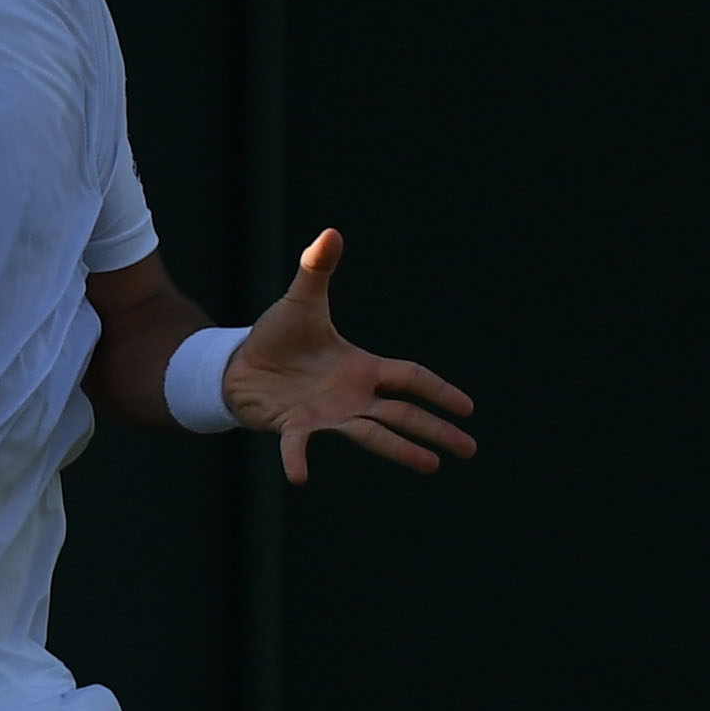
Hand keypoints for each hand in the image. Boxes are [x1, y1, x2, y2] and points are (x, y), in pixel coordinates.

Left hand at [225, 229, 477, 484]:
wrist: (241, 364)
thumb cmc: (278, 336)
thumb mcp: (302, 300)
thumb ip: (317, 269)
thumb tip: (331, 231)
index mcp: (363, 368)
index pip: (410, 379)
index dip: (438, 390)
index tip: (467, 407)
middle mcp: (353, 397)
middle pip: (404, 414)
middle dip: (437, 429)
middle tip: (469, 448)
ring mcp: (327, 415)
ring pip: (373, 434)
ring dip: (401, 449)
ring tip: (431, 465)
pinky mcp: (294, 426)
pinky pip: (298, 445)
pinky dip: (297, 460)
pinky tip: (300, 478)